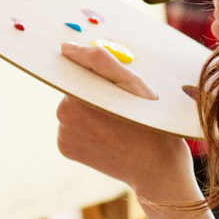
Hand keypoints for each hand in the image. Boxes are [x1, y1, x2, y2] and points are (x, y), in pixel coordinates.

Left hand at [54, 42, 195, 201]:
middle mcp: (62, 114)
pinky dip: (89, 128)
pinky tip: (108, 137)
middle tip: (123, 107)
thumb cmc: (149, 122)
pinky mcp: (63, 148)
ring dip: (93, 110)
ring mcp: (61, 134)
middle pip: (77, 89)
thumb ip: (98, 60)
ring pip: (76, 108)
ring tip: (118, 123)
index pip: (82, 70)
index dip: (101, 77)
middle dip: (97, 93)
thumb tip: (65, 49)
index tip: (117, 88)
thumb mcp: (132, 83)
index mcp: (76, 94)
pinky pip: (74, 127)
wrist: (156, 170)